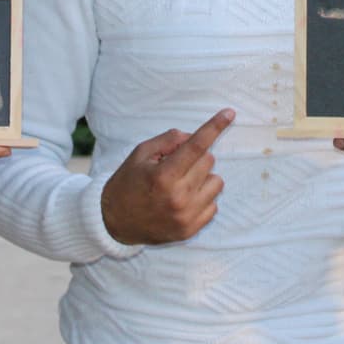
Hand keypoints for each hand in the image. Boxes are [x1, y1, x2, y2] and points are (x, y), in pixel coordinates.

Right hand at [100, 109, 232, 244]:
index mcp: (163, 175)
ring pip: (217, 182)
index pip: (196, 146)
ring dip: (203, 178)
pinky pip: (214, 204)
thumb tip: (192, 136)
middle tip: (177, 165)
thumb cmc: (128, 183)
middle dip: (196, 157)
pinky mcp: (191, 230)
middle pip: (209, 161)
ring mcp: (186, 216)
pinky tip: (183, 201)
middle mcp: (178, 197)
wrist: (114, 222)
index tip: (230, 113)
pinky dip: (202, 198)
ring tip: (181, 184)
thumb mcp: (140, 154)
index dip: (214, 127)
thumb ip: (167, 140)